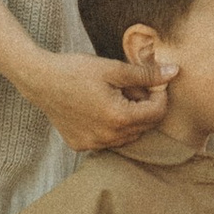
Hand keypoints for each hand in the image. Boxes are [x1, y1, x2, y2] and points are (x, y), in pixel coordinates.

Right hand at [25, 48, 167, 154]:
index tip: (151, 80)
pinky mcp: (81, 145)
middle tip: (129, 86)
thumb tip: (174, 72)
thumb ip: (146, 74)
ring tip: (113, 95)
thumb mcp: (113, 68)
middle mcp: (107, 137)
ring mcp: (93, 144)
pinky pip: (108, 140)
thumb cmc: (76, 70)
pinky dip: (111, 126)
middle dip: (144, 106)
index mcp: (119, 118)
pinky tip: (98, 108)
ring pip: (127, 135)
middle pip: (144, 126)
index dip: (159, 94)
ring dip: (129, 118)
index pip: (157, 113)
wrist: (39, 80)